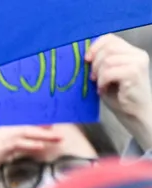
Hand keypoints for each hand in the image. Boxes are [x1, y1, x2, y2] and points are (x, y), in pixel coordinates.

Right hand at [0, 126, 62, 187]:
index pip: (20, 128)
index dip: (36, 127)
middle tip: (60, 133)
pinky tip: (43, 146)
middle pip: (26, 128)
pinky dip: (32, 145)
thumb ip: (2, 155)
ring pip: (26, 134)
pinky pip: (19, 144)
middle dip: (44, 130)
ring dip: (44, 136)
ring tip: (58, 138)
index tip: (49, 127)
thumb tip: (11, 155)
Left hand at [87, 34, 151, 148]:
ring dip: (98, 74)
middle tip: (93, 78)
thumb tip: (85, 55)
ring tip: (100, 85)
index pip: (110, 38)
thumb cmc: (120, 96)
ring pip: (107, 60)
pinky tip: (103, 90)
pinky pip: (109, 72)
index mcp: (132, 52)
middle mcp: (138, 54)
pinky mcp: (134, 73)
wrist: (136, 114)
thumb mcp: (109, 74)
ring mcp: (138, 63)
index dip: (95, 46)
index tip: (87, 59)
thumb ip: (102, 62)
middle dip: (95, 63)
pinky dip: (102, 82)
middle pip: (107, 48)